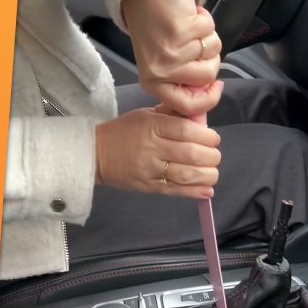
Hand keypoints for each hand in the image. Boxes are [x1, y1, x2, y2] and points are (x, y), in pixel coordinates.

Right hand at [95, 105, 220, 198]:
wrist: (95, 154)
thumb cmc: (122, 132)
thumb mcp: (145, 115)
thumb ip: (172, 116)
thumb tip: (200, 121)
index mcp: (153, 125)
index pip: (188, 130)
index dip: (208, 136)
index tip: (213, 139)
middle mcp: (153, 147)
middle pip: (192, 153)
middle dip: (211, 156)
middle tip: (213, 156)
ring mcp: (150, 169)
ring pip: (187, 174)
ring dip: (207, 175)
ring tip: (211, 173)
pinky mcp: (147, 186)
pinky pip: (175, 190)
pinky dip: (195, 192)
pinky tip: (207, 190)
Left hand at [122, 0, 222, 115]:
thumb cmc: (154, 26)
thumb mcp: (163, 63)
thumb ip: (182, 82)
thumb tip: (206, 94)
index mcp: (154, 83)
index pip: (189, 106)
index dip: (210, 98)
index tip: (216, 86)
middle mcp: (160, 72)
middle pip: (208, 77)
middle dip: (209, 58)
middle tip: (192, 43)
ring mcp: (171, 53)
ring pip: (213, 53)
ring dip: (207, 37)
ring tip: (187, 28)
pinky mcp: (181, 32)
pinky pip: (210, 31)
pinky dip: (204, 20)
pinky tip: (187, 16)